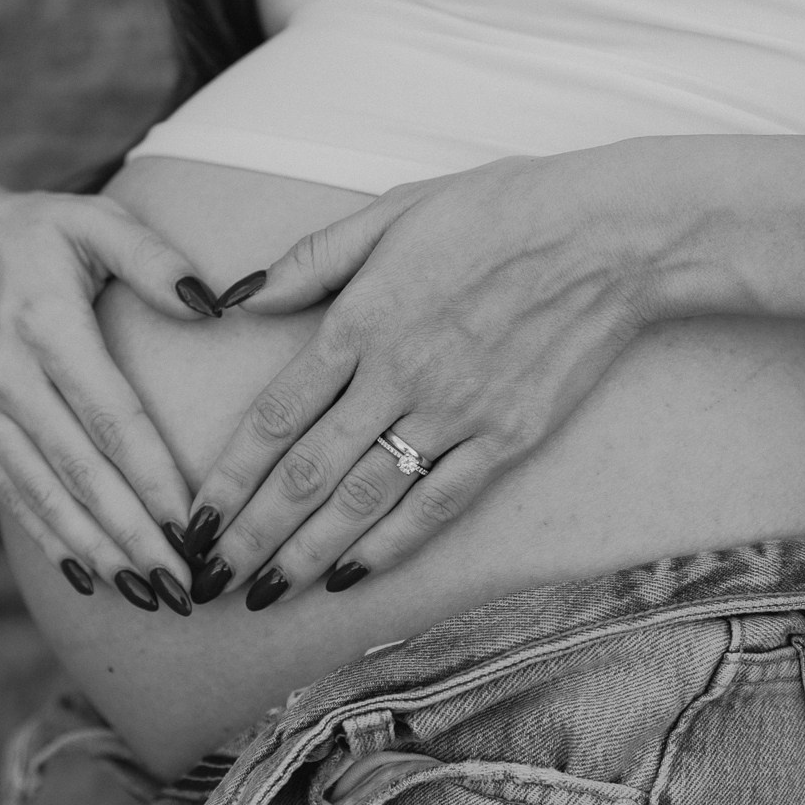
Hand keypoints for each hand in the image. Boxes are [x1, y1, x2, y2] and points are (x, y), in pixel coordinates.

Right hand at [0, 178, 224, 613]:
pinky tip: (90, 574)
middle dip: (132, 533)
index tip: (192, 522)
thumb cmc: (40, 231)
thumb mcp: (96, 221)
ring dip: (94, 549)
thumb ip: (155, 259)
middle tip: (182, 584)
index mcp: (42, 324)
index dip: (150, 475)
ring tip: (146, 592)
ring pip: (41, 493)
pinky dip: (50, 536)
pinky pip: (12, 492)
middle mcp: (3, 374)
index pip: (109, 415)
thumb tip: (214, 303)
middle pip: (78, 470)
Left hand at [183, 152, 654, 608]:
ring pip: (363, 501)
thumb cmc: (498, 210)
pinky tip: (351, 577)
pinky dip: (390, 546)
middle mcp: (398, 376)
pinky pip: (436, 504)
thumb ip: (313, 260)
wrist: (609, 235)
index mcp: (360, 321)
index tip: (194, 518)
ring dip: (306, 554)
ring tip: (265, 594)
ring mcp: (455, 413)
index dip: (228, 477)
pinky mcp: (507, 438)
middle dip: (252, 535)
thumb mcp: (392, 210)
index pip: (274, 416)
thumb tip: (241, 296)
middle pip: (306, 473)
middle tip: (210, 581)